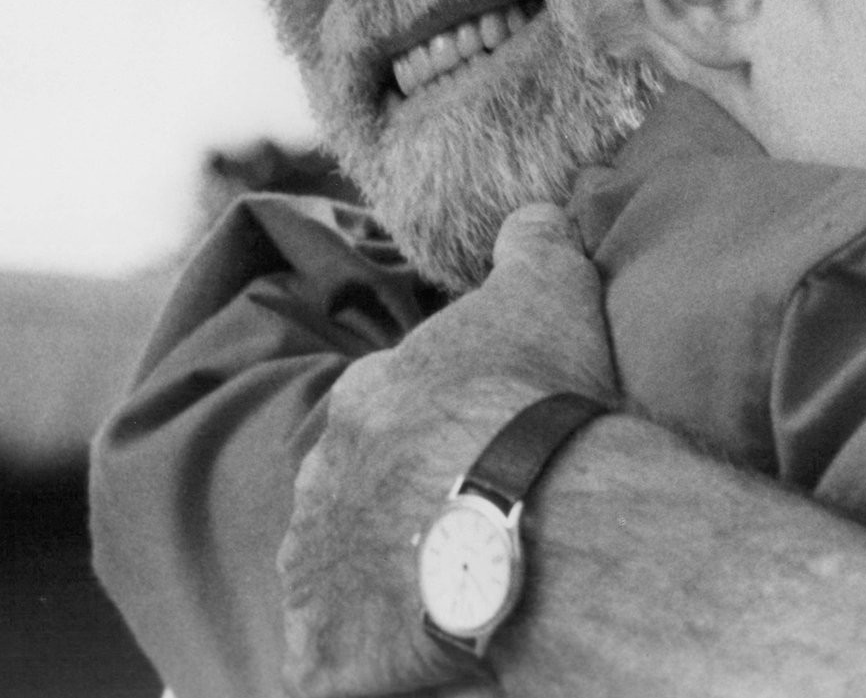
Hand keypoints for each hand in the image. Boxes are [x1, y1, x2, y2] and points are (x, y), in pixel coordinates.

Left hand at [279, 203, 619, 697]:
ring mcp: (316, 571)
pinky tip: (413, 655)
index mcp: (364, 398)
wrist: (542, 513)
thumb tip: (529, 213)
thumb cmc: (543, 398)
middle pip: (352, 489)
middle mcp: (320, 480)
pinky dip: (360, 663)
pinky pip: (330, 666)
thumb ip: (532, 242)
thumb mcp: (549, 286)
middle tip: (465, 517)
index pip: (383, 408)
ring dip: (373, 581)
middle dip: (395, 503)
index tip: (477, 441)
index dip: (433, 425)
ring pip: (330, 575)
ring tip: (443, 590)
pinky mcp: (329, 654)